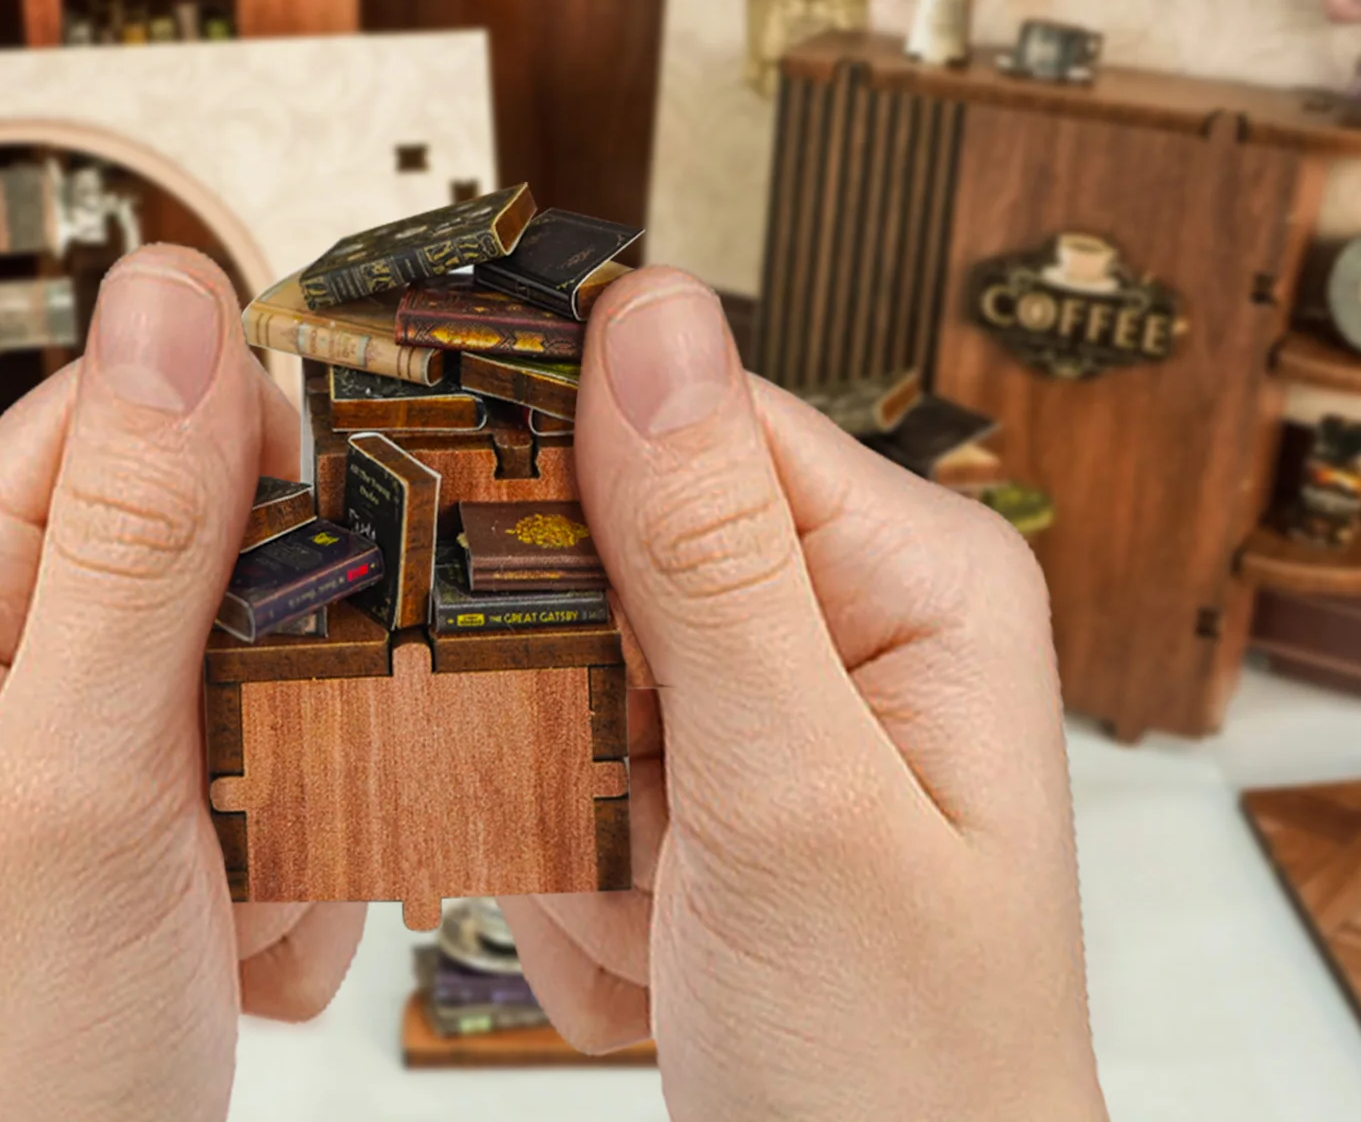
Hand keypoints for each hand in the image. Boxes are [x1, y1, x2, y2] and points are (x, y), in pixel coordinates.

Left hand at [0, 247, 365, 1121]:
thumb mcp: (73, 788)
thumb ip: (135, 538)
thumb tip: (174, 293)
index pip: (139, 407)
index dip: (255, 488)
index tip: (318, 602)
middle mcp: (0, 612)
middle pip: (230, 522)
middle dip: (287, 672)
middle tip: (260, 797)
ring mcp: (80, 695)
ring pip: (285, 636)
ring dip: (305, 773)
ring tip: (239, 892)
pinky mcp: (148, 766)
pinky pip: (289, 727)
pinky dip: (302, 835)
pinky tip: (236, 928)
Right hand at [499, 269, 1106, 1121]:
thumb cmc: (907, 1072)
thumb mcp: (795, 800)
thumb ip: (710, 556)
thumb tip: (645, 315)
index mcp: (910, 571)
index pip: (694, 420)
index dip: (561, 464)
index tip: (450, 530)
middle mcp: (842, 610)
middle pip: (607, 543)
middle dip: (562, 696)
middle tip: (596, 813)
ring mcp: (763, 700)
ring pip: (559, 663)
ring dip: (561, 805)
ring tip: (643, 915)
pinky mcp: (702, 778)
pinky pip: (562, 757)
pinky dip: (566, 867)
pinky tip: (647, 954)